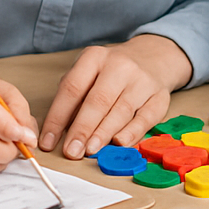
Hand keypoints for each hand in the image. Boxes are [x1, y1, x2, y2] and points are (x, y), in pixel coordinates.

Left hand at [39, 35, 191, 159]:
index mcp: (94, 57)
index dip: (57, 117)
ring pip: (121, 110)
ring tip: (90, 151)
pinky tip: (118, 144)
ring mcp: (142, 81)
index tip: (48, 142)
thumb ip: (74, 98)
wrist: (152, 58)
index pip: (72, 88)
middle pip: (98, 101)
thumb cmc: (110, 72)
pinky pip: (145, 119)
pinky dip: (131, 134)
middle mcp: (119, 66)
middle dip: (82, 129)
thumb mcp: (88, 73)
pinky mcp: (160, 97)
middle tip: (71, 151)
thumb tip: (59, 133)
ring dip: (104, 134)